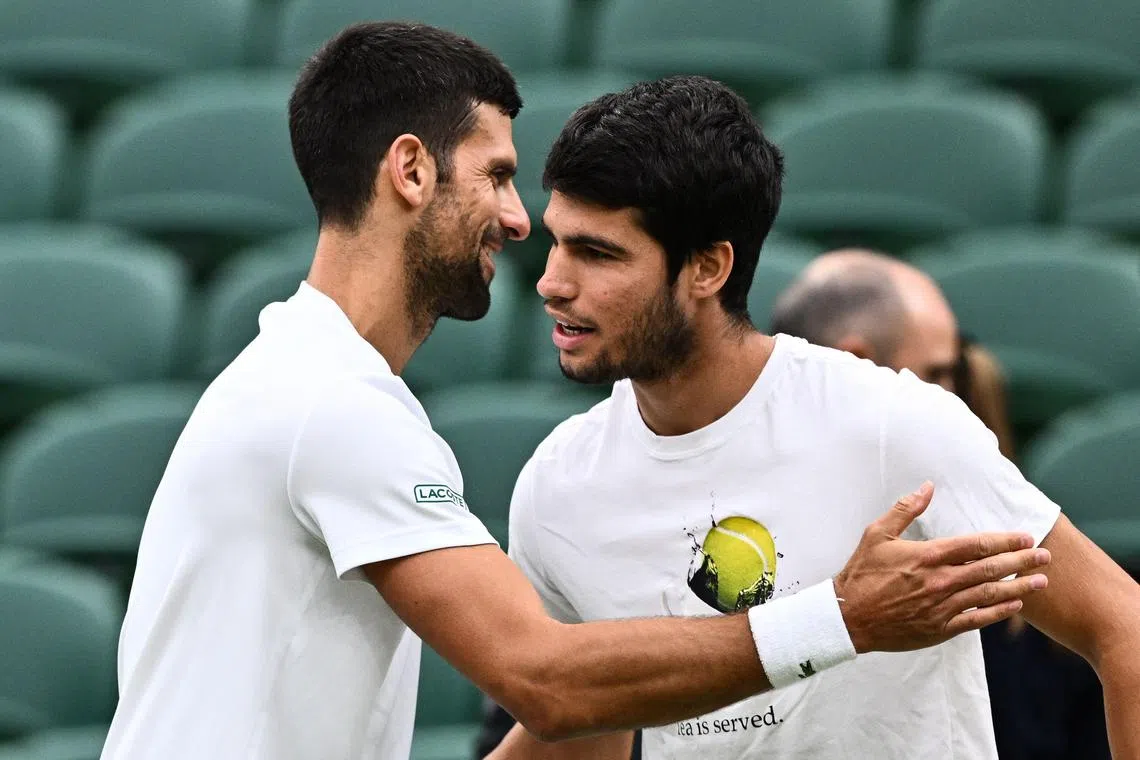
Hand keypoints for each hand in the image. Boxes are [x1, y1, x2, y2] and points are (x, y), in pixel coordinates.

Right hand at [834, 481, 1049, 653]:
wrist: (848, 617)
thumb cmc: (861, 573)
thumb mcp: (876, 534)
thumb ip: (905, 509)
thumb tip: (928, 486)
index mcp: (927, 556)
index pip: (975, 545)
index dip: (1004, 540)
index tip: (1025, 536)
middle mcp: (940, 581)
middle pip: (990, 568)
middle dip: (1021, 561)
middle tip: (1045, 556)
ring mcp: (942, 607)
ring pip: (989, 594)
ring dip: (1018, 586)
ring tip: (1041, 581)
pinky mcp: (940, 628)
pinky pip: (977, 620)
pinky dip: (999, 611)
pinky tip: (1015, 605)